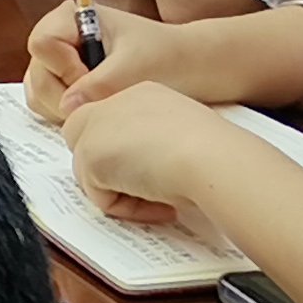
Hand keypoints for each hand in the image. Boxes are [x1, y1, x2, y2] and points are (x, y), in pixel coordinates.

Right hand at [18, 0, 198, 127]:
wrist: (185, 66)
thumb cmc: (165, 56)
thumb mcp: (133, 69)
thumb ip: (98, 85)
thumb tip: (67, 106)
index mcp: (73, 17)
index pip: (42, 44)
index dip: (63, 68)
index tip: (91, 80)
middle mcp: (62, 35)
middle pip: (37, 70)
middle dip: (63, 92)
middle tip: (97, 98)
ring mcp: (62, 59)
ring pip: (39, 89)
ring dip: (63, 105)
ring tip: (98, 103)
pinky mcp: (67, 79)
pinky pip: (47, 100)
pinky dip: (64, 112)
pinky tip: (93, 109)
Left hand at [58, 77, 245, 227]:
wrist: (212, 157)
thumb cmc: (216, 152)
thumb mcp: (186, 138)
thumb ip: (156, 144)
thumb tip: (147, 171)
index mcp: (143, 95)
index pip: (113, 123)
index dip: (125, 153)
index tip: (154, 172)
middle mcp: (117, 103)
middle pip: (86, 138)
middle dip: (107, 168)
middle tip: (146, 189)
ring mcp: (98, 126)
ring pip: (91, 171)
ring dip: (124, 191)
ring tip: (163, 196)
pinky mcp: (90, 155)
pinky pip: (100, 194)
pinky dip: (128, 208)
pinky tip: (158, 202)